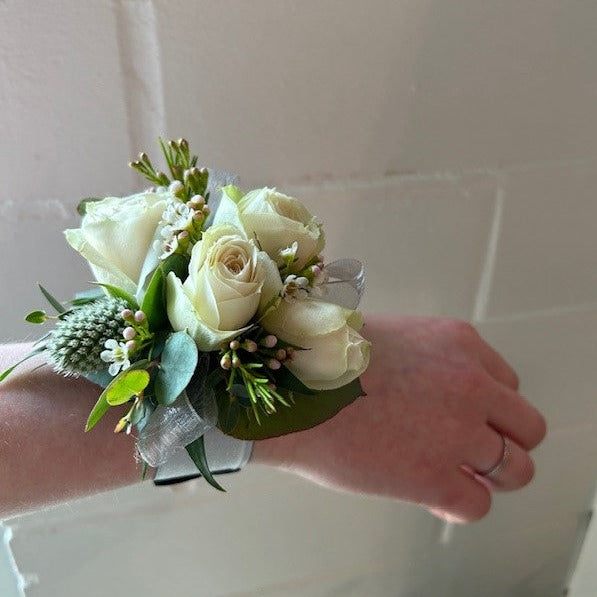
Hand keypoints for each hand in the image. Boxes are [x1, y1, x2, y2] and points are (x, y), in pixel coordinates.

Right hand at [253, 316, 546, 522]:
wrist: (287, 394)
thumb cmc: (324, 364)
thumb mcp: (390, 337)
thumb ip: (429, 361)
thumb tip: (437, 394)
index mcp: (458, 344)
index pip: (506, 383)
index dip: (485, 406)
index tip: (464, 417)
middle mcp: (471, 385)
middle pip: (526, 426)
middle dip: (502, 440)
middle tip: (470, 450)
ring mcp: (458, 433)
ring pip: (517, 469)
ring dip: (490, 476)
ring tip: (457, 475)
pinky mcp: (436, 478)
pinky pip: (477, 505)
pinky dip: (457, 503)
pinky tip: (429, 494)